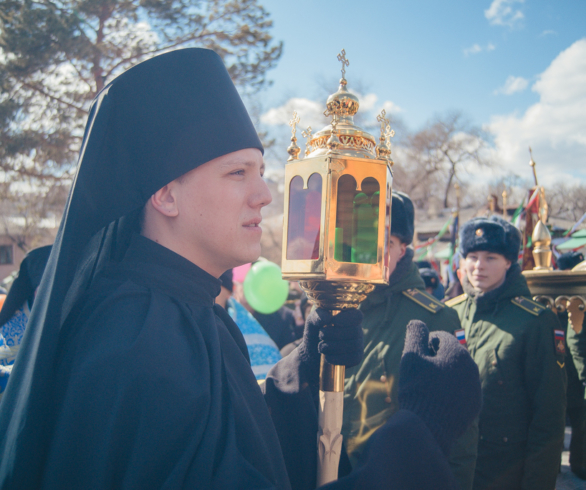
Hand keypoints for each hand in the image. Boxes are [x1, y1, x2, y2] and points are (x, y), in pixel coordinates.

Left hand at [298, 307, 362, 385]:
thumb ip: (318, 316)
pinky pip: (353, 358)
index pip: (357, 316)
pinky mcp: (356, 357)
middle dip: (334, 334)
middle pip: (355, 331)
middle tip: (321, 335)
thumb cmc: (315, 331)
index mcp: (349, 316)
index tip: (332, 321)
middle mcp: (357, 329)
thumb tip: (327, 318)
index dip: (346, 318)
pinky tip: (327, 356)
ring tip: (321, 346)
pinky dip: (337, 358)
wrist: (312, 352)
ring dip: (334, 347)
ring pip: (353, 345)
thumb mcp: (312, 321)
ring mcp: (358, 344)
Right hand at [398, 320, 480, 454]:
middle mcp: (472, 368)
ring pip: (457, 373)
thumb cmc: (417, 388)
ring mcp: (475, 388)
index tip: (415, 357)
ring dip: (444, 374)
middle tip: (419, 371)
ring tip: (427, 386)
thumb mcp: (411, 356)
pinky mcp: (474, 405)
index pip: (440, 337)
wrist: (427, 427)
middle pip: (450, 354)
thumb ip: (415, 334)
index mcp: (458, 353)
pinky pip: (461, 390)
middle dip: (436, 358)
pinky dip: (451, 390)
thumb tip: (417, 322)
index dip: (424, 344)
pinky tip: (436, 399)